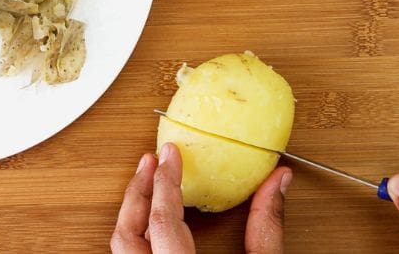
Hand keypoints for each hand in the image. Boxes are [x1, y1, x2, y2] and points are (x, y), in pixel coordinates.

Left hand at [111, 143, 291, 253]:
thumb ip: (266, 228)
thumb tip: (277, 181)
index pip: (162, 221)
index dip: (165, 182)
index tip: (170, 153)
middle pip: (127, 234)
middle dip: (138, 193)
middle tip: (151, 162)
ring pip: (121, 247)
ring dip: (132, 211)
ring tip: (147, 184)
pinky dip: (136, 232)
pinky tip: (149, 220)